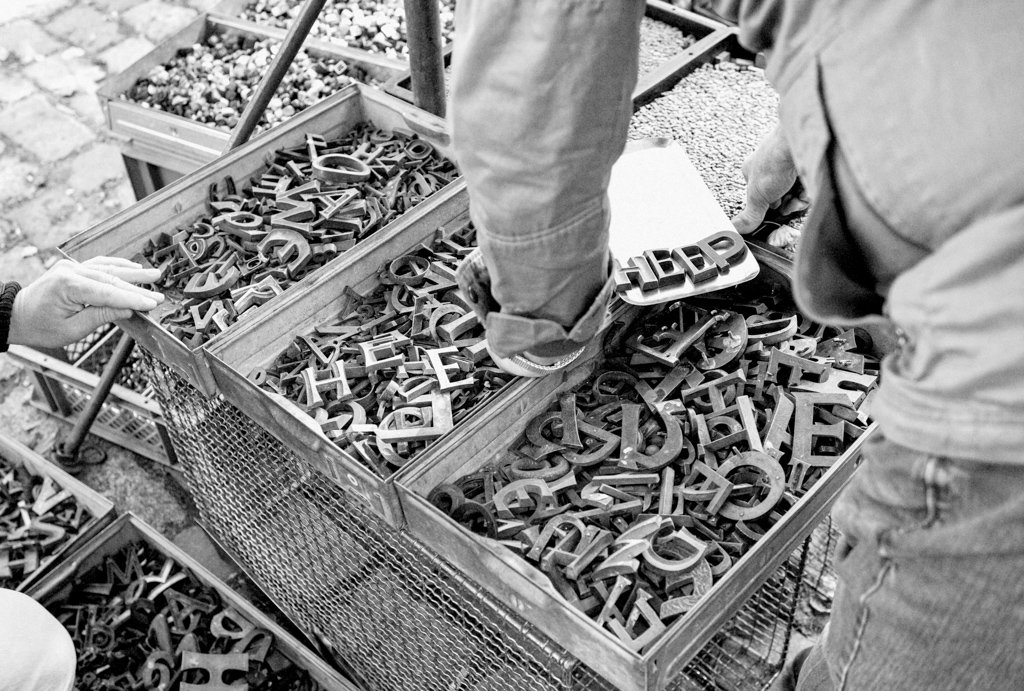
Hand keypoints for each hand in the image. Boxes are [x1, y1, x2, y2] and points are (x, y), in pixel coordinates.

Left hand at [9, 257, 163, 347]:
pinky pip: (99, 264)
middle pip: (111, 279)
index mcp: (67, 286)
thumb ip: (101, 317)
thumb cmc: (40, 326)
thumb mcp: (72, 329)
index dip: (132, 299)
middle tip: (159, 294)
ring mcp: (71, 266)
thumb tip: (126, 310)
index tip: (152, 304)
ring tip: (154, 275)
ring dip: (132, 273)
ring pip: (108, 268)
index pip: (107, 293)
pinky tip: (133, 268)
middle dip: (137, 288)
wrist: (18, 315)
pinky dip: (117, 266)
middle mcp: (70, 271)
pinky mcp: (73, 267)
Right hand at [732, 125, 801, 233]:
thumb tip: (735, 229)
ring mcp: (790, 165)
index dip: (768, 207)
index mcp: (753, 170)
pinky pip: (809, 186)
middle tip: (788, 203)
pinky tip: (809, 187)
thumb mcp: (757, 195)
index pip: (760, 197)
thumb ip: (749, 215)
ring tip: (800, 194)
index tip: (773, 210)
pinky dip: (810, 191)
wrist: (801, 142)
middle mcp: (771, 167)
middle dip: (786, 204)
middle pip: (780, 197)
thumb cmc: (775, 160)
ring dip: (799, 199)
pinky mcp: (808, 166)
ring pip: (795, 193)